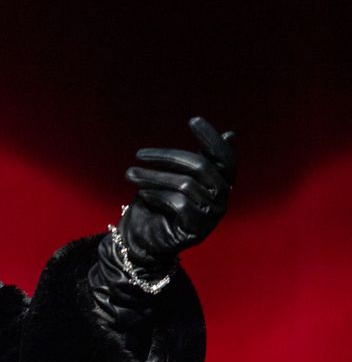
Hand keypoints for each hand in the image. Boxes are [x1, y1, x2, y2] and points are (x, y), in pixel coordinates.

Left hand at [120, 116, 236, 265]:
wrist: (139, 240)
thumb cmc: (156, 204)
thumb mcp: (176, 176)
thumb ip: (197, 160)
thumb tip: (231, 134)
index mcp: (219, 182)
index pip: (224, 157)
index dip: (211, 138)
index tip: (193, 120)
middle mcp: (221, 198)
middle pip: (201, 166)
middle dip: (167, 157)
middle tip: (140, 154)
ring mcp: (212, 215)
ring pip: (185, 183)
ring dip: (153, 176)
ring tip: (130, 174)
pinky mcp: (197, 230)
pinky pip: (178, 202)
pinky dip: (157, 195)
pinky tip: (142, 194)